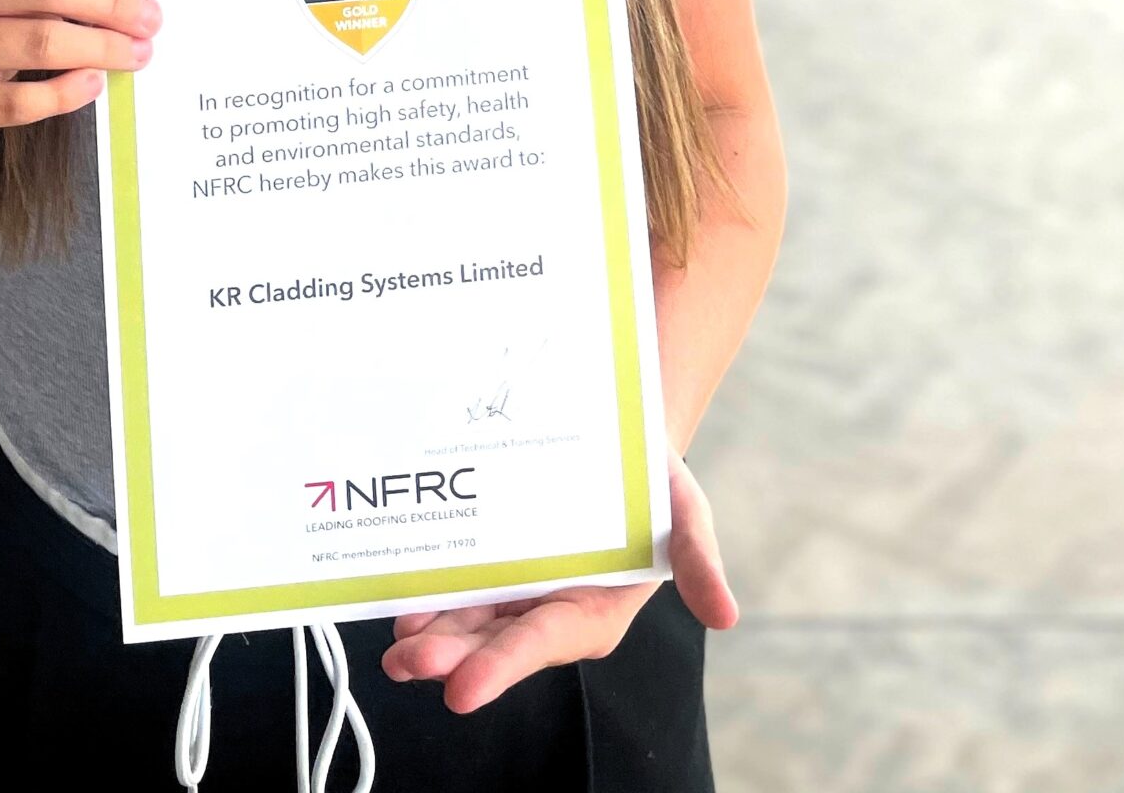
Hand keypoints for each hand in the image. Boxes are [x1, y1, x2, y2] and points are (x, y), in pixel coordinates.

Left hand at [379, 446, 736, 714]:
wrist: (617, 434)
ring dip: (430, 636)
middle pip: (493, 641)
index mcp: (593, 611)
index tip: (462, 690)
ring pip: (468, 620)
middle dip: (451, 656)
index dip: (503, 666)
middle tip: (407, 663)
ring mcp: (515, 588)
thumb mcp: (686, 513)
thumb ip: (699, 561)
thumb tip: (727, 615)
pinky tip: (400, 601)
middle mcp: (548, 608)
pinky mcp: (492, 561)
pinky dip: (427, 595)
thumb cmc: (656, 482)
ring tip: (396, 648)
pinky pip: (455, 585)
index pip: (543, 643)